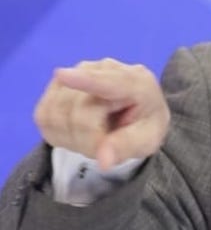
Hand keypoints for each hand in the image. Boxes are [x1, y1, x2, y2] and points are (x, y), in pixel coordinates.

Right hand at [33, 58, 169, 170]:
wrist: (135, 113)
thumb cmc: (144, 125)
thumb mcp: (148, 140)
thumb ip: (127, 147)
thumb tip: (103, 161)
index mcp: (138, 82)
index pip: (109, 82)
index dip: (84, 80)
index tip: (62, 76)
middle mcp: (105, 69)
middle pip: (78, 112)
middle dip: (89, 140)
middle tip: (107, 146)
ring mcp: (78, 73)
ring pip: (56, 114)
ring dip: (72, 138)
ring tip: (95, 136)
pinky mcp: (57, 84)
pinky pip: (43, 116)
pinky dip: (58, 133)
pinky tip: (78, 131)